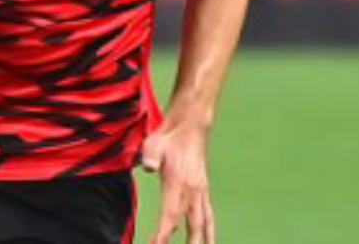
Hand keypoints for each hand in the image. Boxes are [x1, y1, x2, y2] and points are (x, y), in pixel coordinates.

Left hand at [141, 122, 214, 243]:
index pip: (172, 214)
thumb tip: (148, 166)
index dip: (163, 233)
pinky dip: (209, 230)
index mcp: (178, 182)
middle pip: (193, 225)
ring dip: (203, 240)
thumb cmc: (168, 137)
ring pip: (205, 223)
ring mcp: (201, 191)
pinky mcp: (203, 190)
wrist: (189, 126)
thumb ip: (150, 156)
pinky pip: (208, 215)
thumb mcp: (153, 143)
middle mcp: (193, 190)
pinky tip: (208, 239)